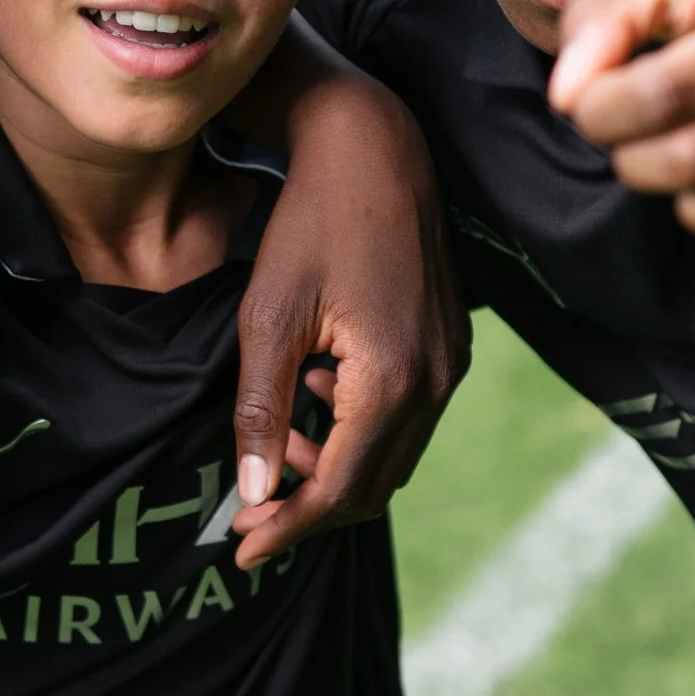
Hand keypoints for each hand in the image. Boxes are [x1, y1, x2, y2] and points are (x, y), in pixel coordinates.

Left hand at [228, 32, 466, 569]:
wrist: (372, 149)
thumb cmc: (311, 225)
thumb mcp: (269, 318)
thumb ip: (261, 411)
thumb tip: (254, 491)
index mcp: (393, 379)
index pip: (342, 489)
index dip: (289, 525)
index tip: (242, 545)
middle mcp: (437, 381)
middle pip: (374, 484)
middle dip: (310, 504)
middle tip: (250, 508)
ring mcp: (452, 363)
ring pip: (393, 453)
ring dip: (336, 464)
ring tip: (278, 439)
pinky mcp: (451, 343)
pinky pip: (408, 416)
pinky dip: (360, 428)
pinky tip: (317, 394)